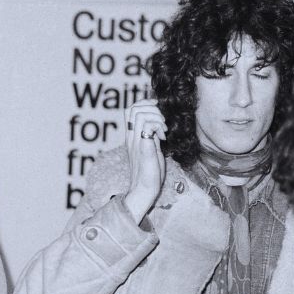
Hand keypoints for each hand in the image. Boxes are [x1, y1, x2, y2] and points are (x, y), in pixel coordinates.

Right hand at [123, 99, 167, 222]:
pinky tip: (163, 137)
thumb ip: (150, 136)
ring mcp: (136, 143)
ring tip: (163, 130)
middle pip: (133, 109)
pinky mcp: (144, 148)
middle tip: (162, 122)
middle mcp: (131, 138)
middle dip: (152, 108)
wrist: (144, 189)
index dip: (144, 104)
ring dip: (156, 117)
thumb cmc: (149, 173)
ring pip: (140, 114)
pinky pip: (147, 127)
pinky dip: (157, 126)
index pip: (130, 110)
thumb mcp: (150, 149)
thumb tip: (157, 124)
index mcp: (132, 137)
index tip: (157, 111)